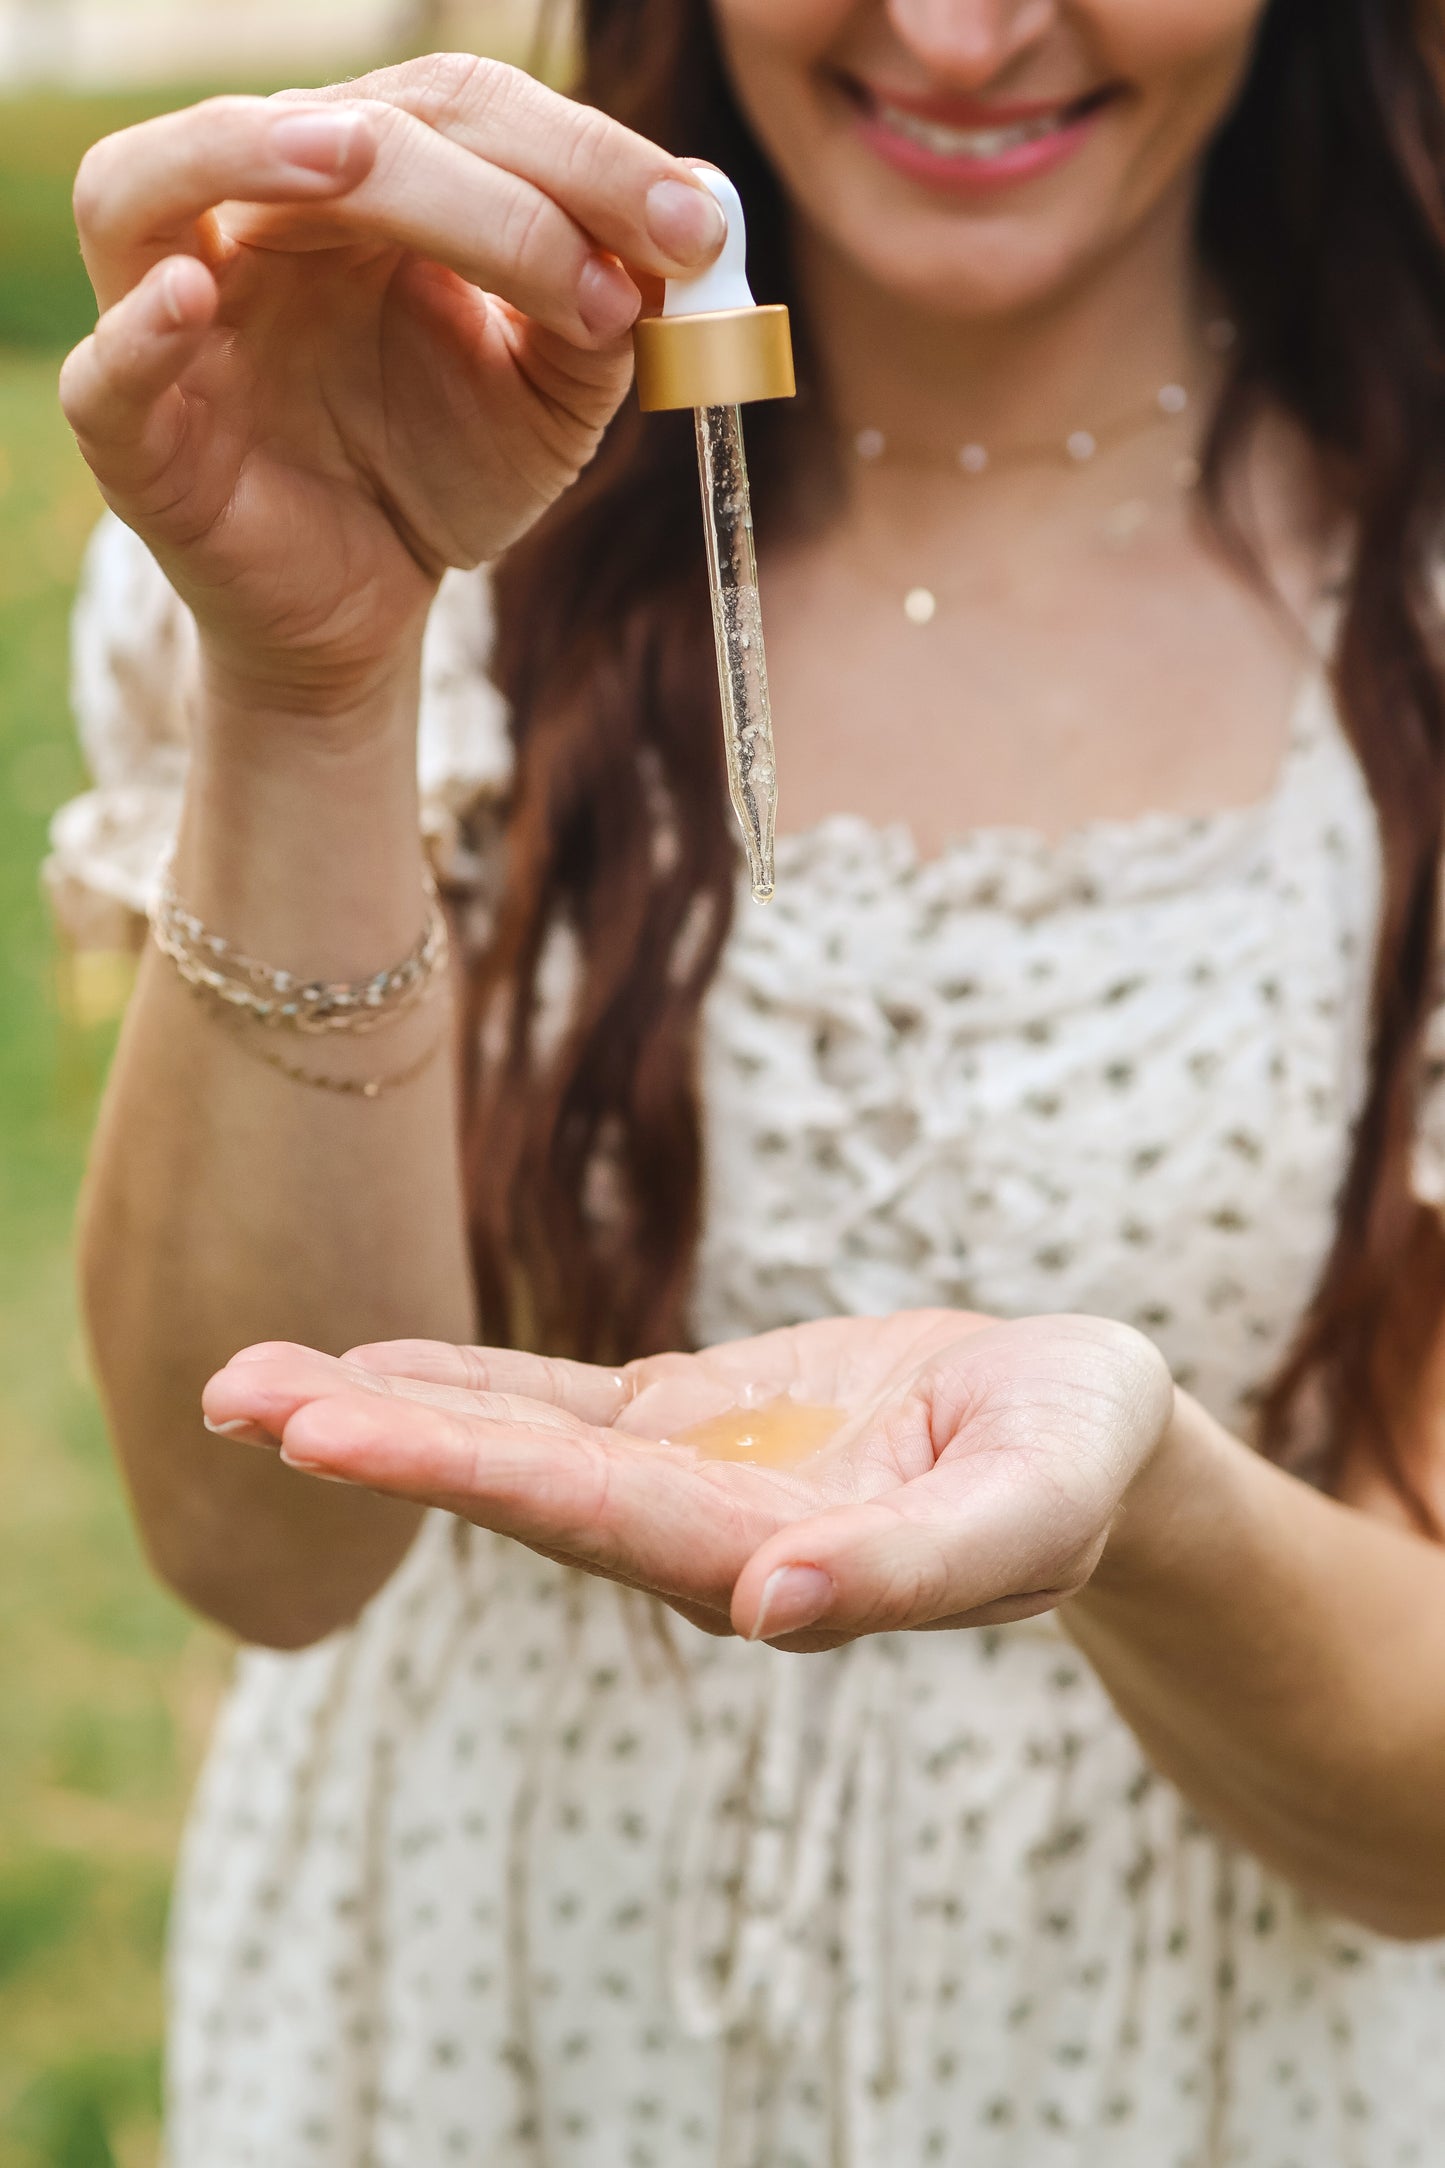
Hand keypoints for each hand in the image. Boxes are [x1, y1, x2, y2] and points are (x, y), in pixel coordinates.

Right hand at [58, 56, 724, 716]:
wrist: (370, 608)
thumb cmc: (440, 476)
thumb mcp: (550, 397)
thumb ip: (606, 313)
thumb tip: (690, 222)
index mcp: (359, 192)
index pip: (460, 114)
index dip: (583, 157)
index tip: (695, 230)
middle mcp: (255, 222)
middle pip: (349, 135)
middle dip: (499, 191)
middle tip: (614, 265)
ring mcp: (172, 312)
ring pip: (170, 183)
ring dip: (252, 151)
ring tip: (356, 160)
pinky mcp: (136, 432)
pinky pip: (108, 369)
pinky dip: (138, 328)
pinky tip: (191, 300)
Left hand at [202, 1311, 1175, 1647]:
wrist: (1079, 1426)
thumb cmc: (1079, 1461)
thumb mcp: (1030, 1505)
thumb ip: (914, 1569)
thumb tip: (772, 1610)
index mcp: (766, 1562)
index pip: (589, 1512)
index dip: (459, 1465)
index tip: (328, 1432)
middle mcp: (695, 1536)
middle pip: (518, 1484)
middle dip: (380, 1442)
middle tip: (236, 1396)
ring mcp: (682, 1478)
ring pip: (515, 1443)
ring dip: (386, 1414)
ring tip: (246, 1384)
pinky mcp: (689, 1423)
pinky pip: (557, 1402)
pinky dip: (463, 1384)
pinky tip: (365, 1366)